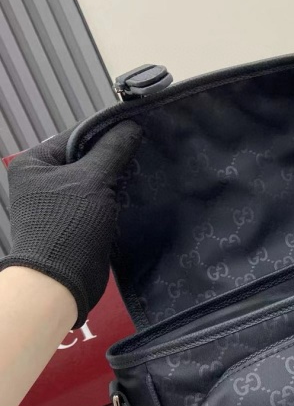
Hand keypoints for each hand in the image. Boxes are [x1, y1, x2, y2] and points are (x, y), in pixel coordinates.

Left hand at [0, 121, 141, 327]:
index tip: (138, 132)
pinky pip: (98, 202)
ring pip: (94, 182)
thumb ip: (113, 150)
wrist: (60, 280)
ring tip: (144, 173)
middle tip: (146, 153)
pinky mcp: (74, 223)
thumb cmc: (68, 224)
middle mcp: (42, 180)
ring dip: (117, 180)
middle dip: (114, 158)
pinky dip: (115, 199)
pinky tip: (136, 196)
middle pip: (86, 159)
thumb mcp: (92, 180)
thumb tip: (132, 125)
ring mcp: (58, 203)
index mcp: (35, 162)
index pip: (76, 136)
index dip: (107, 133)